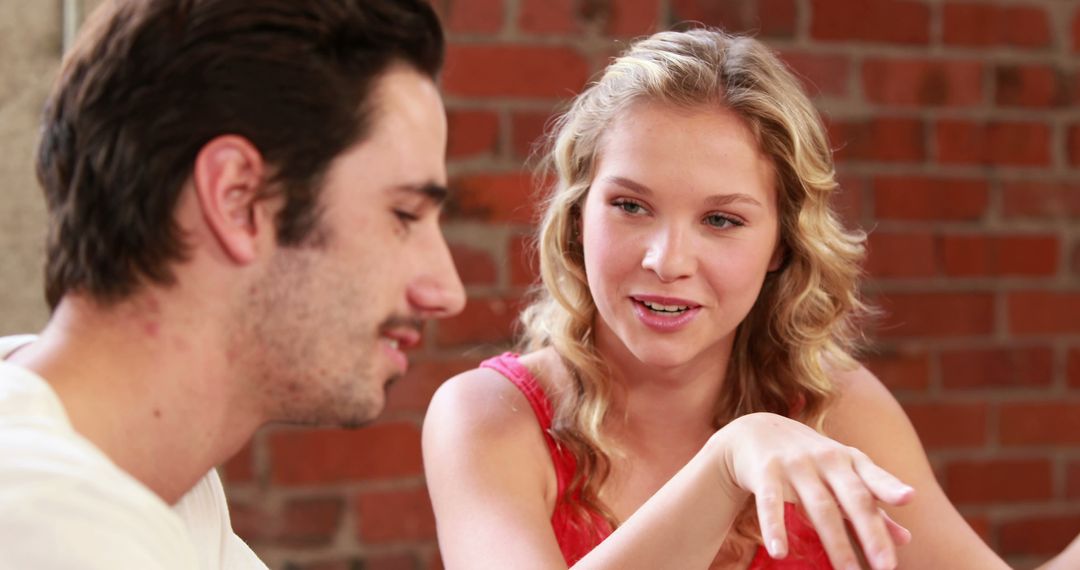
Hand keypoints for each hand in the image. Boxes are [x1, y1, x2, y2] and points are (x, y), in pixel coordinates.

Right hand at [712, 412, 914, 569]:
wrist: (754, 431)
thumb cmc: (808, 459)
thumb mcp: (840, 474)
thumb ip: (871, 505)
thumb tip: (906, 539)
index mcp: (848, 460)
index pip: (872, 477)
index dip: (889, 486)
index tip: (909, 498)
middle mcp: (825, 459)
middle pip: (852, 498)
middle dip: (871, 532)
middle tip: (886, 567)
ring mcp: (794, 464)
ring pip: (818, 506)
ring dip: (835, 542)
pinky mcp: (765, 471)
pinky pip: (770, 503)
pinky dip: (774, 527)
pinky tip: (779, 552)